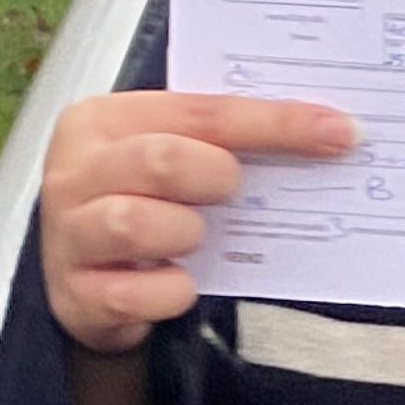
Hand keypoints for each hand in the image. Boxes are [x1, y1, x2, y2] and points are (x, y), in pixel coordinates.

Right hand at [37, 87, 355, 354]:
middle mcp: (76, 171)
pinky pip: (135, 293)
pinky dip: (170, 292)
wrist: (85, 284)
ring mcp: (69, 234)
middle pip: (162, 159)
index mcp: (103, 121)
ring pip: (136, 223)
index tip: (335, 131)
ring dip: (186, 233)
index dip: (275, 122)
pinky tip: (178, 284)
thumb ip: (220, 142)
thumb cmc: (138, 206)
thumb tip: (324, 132)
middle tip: (231, 191)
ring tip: (193, 238)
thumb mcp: (169, 158)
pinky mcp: (76, 293)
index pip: (200, 111)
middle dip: (216, 176)